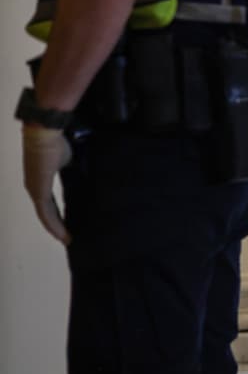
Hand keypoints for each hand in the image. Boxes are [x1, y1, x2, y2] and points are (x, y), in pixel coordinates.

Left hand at [22, 125, 71, 243]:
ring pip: (46, 216)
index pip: (49, 202)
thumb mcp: (69, 160)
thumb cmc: (56, 142)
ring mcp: (35, 190)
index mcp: (40, 180)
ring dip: (56, 229)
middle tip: (70, 237)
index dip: (58, 214)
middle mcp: (34, 187)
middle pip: (46, 213)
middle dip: (58, 226)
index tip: (69, 224)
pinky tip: (64, 235)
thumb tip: (87, 176)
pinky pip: (46, 214)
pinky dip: (55, 226)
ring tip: (68, 239)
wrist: (45, 134)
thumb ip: (74, 170)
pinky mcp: (39, 192)